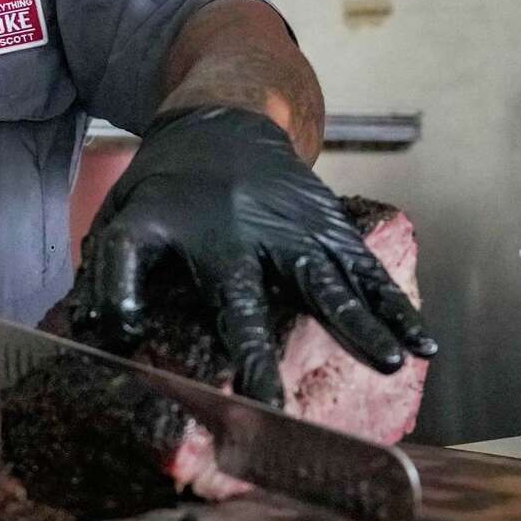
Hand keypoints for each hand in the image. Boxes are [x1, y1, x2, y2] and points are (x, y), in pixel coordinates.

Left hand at [78, 106, 436, 405]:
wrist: (228, 118)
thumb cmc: (171, 184)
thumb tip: (99, 331)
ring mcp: (294, 230)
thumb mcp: (125, 214)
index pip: (151, 272)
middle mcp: (243, 234)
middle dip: (260, 353)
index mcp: (185, 235)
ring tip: (390, 361)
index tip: (165, 361)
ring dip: (360, 324)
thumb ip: (110, 270)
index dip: (141, 307)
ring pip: (328, 282)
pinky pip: (366, 270)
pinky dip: (395, 304)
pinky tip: (422, 341)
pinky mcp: (330, 228)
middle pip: (252, 298)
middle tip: (270, 401)